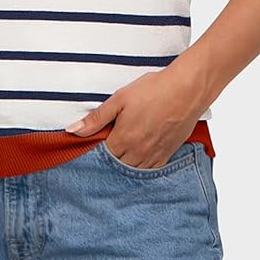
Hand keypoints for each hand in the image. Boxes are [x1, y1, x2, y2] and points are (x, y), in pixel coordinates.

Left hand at [64, 57, 207, 168]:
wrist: (186, 90)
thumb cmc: (154, 90)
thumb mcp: (119, 99)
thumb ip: (96, 118)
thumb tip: (73, 130)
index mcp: (123, 139)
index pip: (102, 155)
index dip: (97, 148)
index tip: (96, 141)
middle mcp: (138, 152)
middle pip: (117, 165)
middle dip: (111, 157)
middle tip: (111, 143)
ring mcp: (154, 155)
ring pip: (133, 170)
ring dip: (126, 163)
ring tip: (124, 149)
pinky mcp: (167, 154)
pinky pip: (150, 169)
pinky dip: (142, 165)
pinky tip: (139, 155)